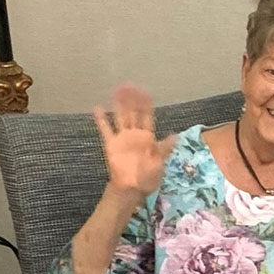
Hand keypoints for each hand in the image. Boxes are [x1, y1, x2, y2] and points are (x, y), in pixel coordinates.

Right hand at [94, 85, 177, 201]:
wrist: (132, 189)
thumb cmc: (147, 177)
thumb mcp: (160, 162)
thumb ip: (165, 147)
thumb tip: (176, 135)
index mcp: (148, 137)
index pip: (147, 116)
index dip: (146, 104)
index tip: (145, 91)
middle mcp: (135, 134)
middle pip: (133, 113)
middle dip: (131, 99)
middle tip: (129, 85)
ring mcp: (123, 138)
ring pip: (121, 117)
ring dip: (119, 104)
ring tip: (116, 90)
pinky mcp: (111, 144)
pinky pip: (106, 129)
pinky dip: (101, 119)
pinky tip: (97, 107)